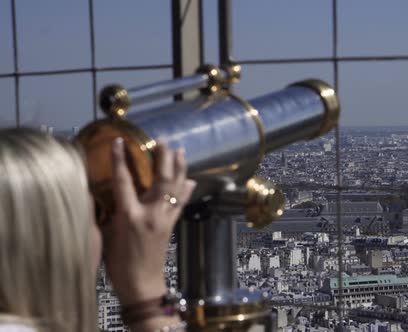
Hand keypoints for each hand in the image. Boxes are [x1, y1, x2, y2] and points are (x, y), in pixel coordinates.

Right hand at [103, 138, 195, 304]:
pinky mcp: (172, 225)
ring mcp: (164, 219)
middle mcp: (151, 213)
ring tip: (180, 150)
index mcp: (129, 216)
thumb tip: (110, 192)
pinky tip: (190, 180)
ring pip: (175, 187)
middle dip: (163, 158)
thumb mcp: (107, 234)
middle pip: (160, 179)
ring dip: (179, 168)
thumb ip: (111, 211)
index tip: (119, 141)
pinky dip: (185, 189)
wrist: (142, 284)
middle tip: (163, 140)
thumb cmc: (118, 263)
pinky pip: (181, 202)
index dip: (119, 160)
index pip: (123, 181)